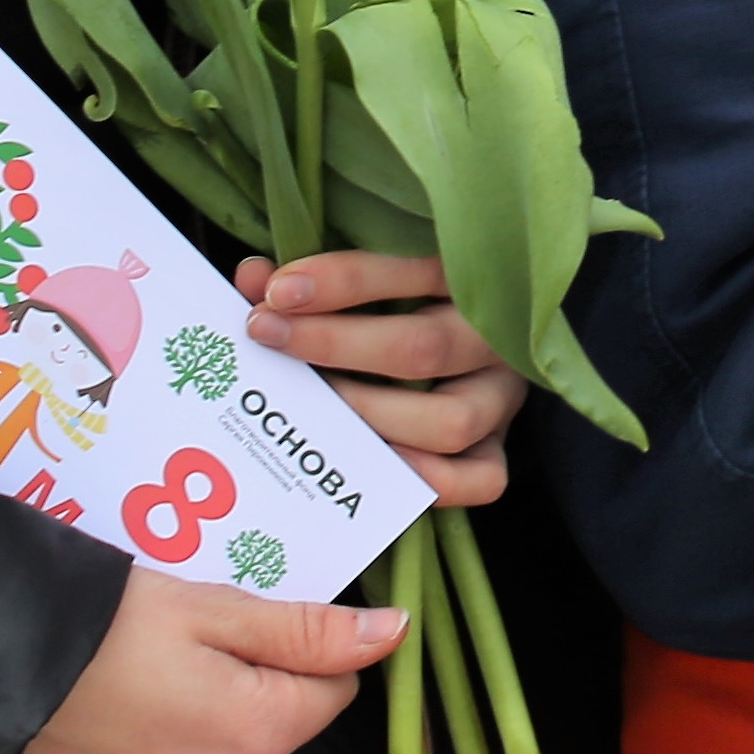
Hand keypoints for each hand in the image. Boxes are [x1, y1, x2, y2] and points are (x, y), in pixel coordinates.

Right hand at [1, 568, 403, 753]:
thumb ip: (309, 631)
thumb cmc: (97, 631)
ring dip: (212, 717)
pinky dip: (171, 753)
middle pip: (282, 726)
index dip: (300, 648)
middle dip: (255, 682)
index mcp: (255, 734)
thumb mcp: (213, 609)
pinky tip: (130, 717)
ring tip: (152, 679)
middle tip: (188, 646)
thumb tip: (393, 634)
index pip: (333, 688)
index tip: (249, 624)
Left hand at [235, 251, 517, 511]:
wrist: (466, 344)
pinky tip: (369, 465)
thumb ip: (311, 282)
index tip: (277, 292)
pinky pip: (481, 479)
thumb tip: (252, 278)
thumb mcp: (364, 283)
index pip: (413, 273)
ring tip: (310, 409)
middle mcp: (492, 340)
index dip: (342, 283)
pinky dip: (430, 481)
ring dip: (370, 418)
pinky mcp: (497, 451)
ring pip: (452, 422)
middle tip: (269, 339)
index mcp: (470, 280)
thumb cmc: (398, 308)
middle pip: (424, 349)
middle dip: (335, 346)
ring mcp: (501, 399)